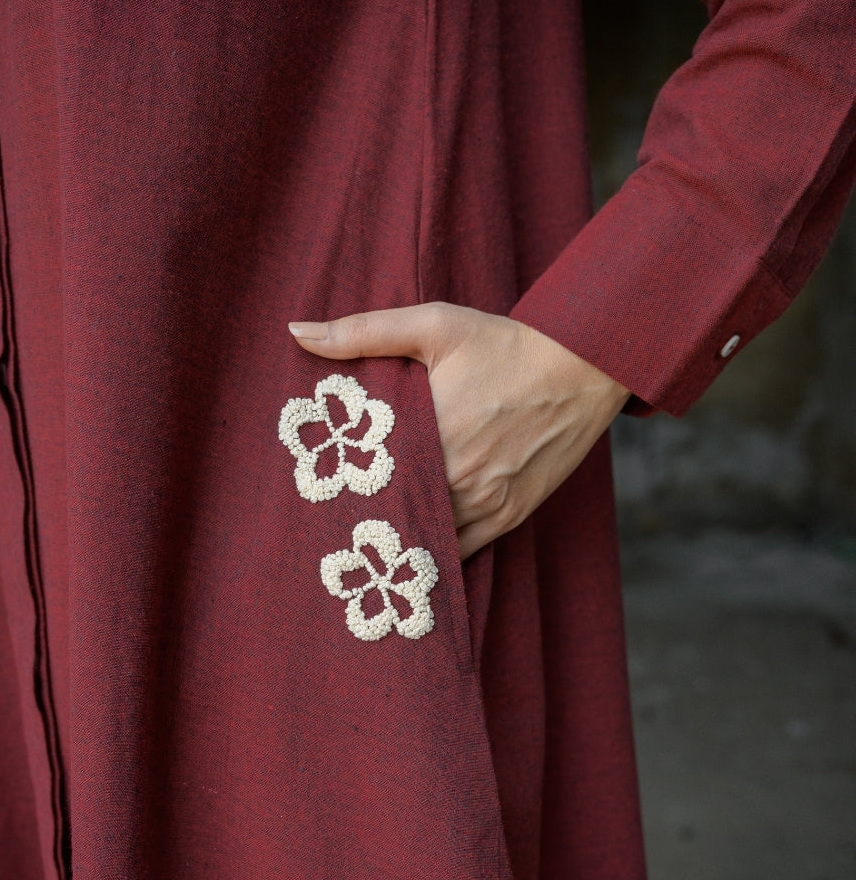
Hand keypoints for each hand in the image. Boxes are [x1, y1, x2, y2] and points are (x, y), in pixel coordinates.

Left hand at [288, 301, 630, 559]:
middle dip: (361, 520)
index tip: (310, 492)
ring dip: (397, 540)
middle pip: (391, 514)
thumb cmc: (504, 345)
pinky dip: (435, 555)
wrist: (582, 367)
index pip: (364, 479)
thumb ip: (362, 332)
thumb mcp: (434, 325)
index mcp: (429, 433)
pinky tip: (410, 554)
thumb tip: (297, 333)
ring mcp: (483, 503)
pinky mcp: (507, 516)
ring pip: (424, 540)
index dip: (335, 490)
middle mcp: (455, 477)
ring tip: (362, 545)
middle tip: (327, 525)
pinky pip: (461, 553)